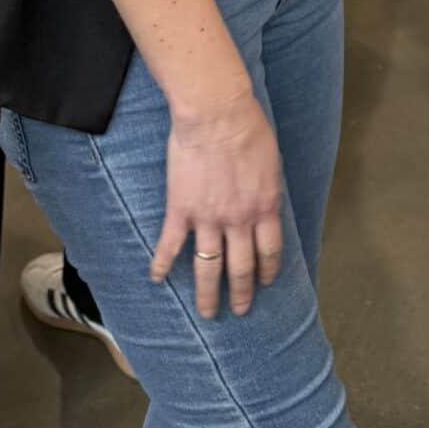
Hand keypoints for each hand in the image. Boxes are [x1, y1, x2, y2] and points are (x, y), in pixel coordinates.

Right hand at [152, 90, 283, 318]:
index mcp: (265, 207)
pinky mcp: (181, 210)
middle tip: (238, 310)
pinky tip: (157, 279)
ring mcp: (208, 218)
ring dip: (207, 293)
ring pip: (209, 267)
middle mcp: (238, 220)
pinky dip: (162, 264)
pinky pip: (170, 245)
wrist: (217, 115)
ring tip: (206, 312)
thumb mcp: (271, 162)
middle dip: (241, 293)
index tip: (264, 284)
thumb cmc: (249, 128)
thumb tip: (267, 204)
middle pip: (241, 267)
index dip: (267, 271)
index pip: (269, 251)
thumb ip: (268, 189)